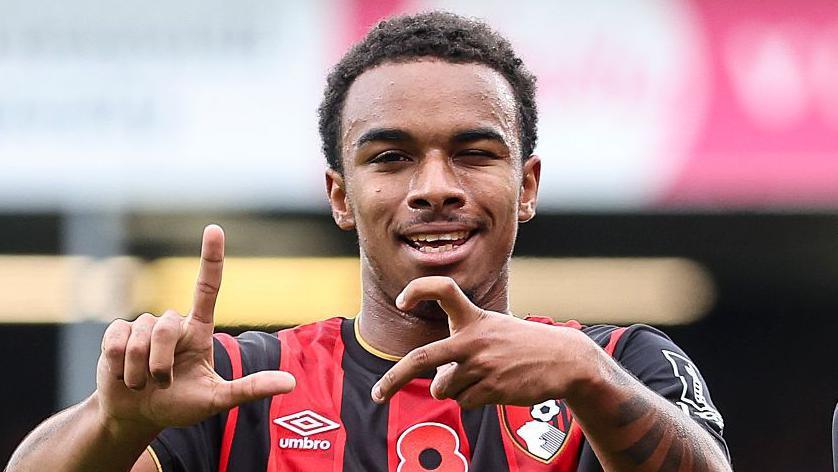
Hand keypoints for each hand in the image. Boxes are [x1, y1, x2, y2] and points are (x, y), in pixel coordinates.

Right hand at [96, 225, 294, 433]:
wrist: (136, 416)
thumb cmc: (179, 405)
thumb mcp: (216, 399)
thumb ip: (250, 389)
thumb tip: (290, 383)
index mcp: (199, 330)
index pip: (207, 287)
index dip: (211, 258)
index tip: (214, 229)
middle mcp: (172, 323)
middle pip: (165, 328)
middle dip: (161, 365)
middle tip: (163, 384)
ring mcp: (143, 326)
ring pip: (139, 340)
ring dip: (140, 372)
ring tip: (142, 382)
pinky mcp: (117, 333)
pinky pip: (116, 344)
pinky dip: (119, 367)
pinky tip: (122, 375)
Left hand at [371, 276, 600, 408]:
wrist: (564, 360)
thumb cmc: (523, 345)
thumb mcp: (494, 329)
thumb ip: (463, 344)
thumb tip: (438, 380)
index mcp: (474, 318)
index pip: (442, 289)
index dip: (418, 290)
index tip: (402, 301)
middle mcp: (473, 339)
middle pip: (422, 359)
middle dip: (395, 378)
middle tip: (378, 394)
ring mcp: (481, 365)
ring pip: (445, 387)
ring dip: (456, 388)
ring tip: (484, 377)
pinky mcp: (491, 388)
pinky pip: (464, 402)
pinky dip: (472, 399)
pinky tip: (495, 387)